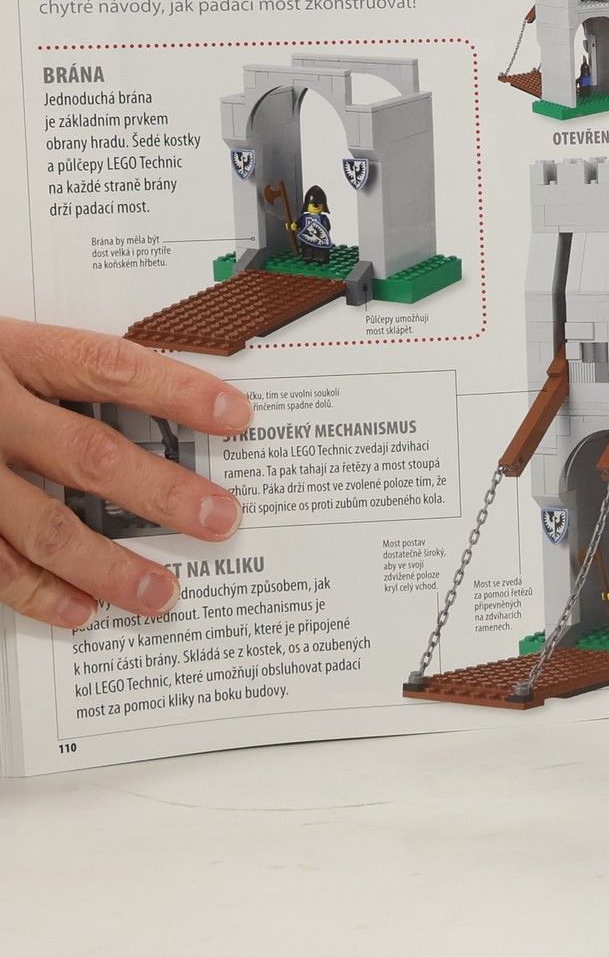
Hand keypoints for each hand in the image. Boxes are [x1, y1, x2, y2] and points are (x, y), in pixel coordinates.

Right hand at [0, 320, 250, 629]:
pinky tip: (81, 611)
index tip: (237, 416)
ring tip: (162, 592)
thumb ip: (62, 373)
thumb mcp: (2, 345)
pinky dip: (35, 592)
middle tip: (220, 519)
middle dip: (162, 493)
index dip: (175, 392)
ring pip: (39, 524)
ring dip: (107, 565)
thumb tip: (164, 402)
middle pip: (87, 454)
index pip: (107, 368)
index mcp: (8, 352)